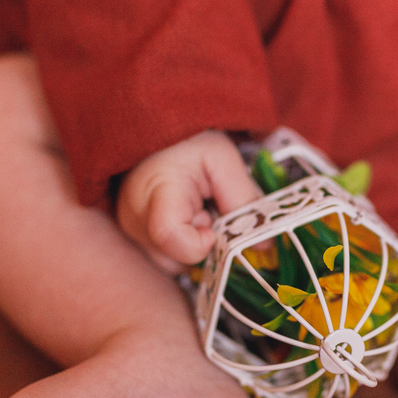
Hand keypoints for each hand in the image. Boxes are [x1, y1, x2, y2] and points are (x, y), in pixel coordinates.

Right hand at [117, 131, 261, 271]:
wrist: (156, 134)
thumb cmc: (186, 141)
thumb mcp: (222, 159)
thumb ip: (244, 199)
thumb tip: (264, 245)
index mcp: (154, 193)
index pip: (170, 237)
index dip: (199, 244)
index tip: (213, 228)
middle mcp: (135, 220)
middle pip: (179, 259)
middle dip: (206, 243)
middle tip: (208, 208)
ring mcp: (133, 233)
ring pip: (176, 264)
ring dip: (197, 245)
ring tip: (197, 210)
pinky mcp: (137, 239)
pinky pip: (169, 259)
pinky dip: (186, 245)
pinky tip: (187, 218)